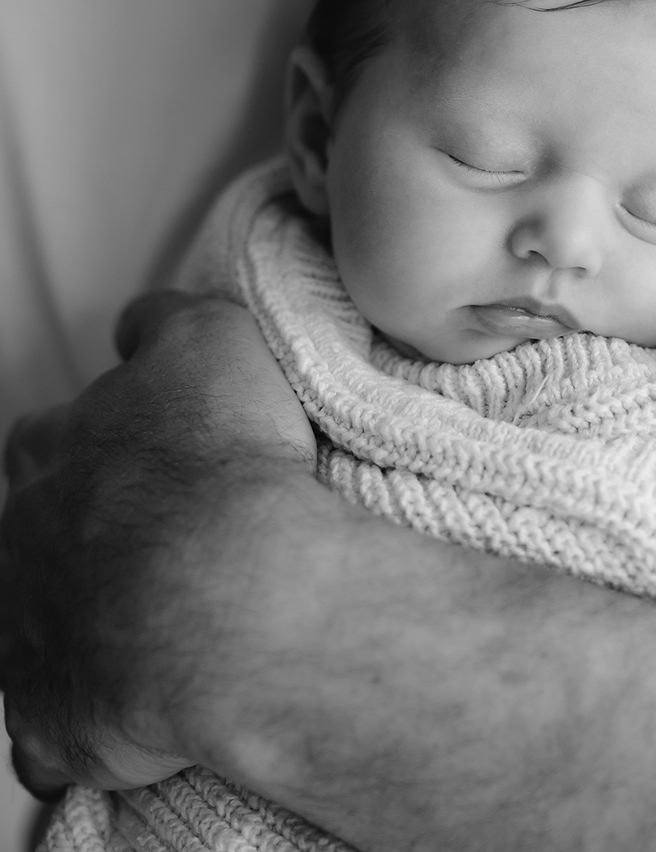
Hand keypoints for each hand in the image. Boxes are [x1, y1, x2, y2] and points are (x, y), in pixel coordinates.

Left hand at [1, 291, 316, 797]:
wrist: (230, 591)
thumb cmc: (219, 463)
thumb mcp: (207, 339)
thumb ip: (163, 322)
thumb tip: (139, 326)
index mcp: (49, 453)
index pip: (47, 438)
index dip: (92, 445)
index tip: (134, 457)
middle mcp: (19, 543)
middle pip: (26, 534)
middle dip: (69, 538)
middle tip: (142, 544)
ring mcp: (27, 637)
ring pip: (27, 630)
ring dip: (71, 630)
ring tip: (142, 635)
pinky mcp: (50, 720)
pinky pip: (45, 737)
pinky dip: (73, 730)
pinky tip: (119, 721)